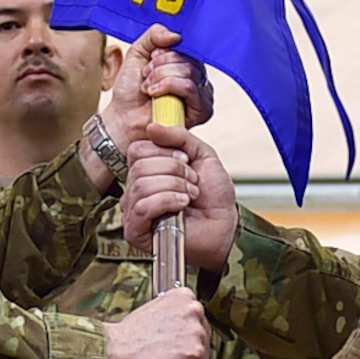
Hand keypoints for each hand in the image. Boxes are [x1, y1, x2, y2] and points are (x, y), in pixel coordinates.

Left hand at [97, 27, 215, 158]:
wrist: (123, 117)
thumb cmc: (131, 90)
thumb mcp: (138, 52)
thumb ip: (154, 35)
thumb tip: (176, 36)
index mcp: (186, 63)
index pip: (186, 46)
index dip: (164, 52)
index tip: (149, 61)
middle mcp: (198, 78)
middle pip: (187, 60)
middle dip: (160, 67)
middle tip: (146, 77)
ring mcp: (202, 95)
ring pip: (188, 72)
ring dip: (161, 77)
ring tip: (149, 88)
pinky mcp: (201, 111)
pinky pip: (189, 88)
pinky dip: (167, 87)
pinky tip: (154, 96)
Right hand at [102, 290, 209, 358]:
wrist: (112, 351)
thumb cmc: (127, 337)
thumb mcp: (154, 312)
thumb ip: (174, 318)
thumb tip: (183, 333)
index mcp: (184, 297)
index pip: (198, 323)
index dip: (184, 339)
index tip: (170, 344)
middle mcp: (194, 310)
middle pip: (204, 342)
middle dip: (187, 354)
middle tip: (164, 356)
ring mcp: (196, 333)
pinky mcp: (195, 356)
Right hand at [123, 120, 237, 270]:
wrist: (226, 225)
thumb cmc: (214, 196)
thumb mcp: (202, 154)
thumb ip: (179, 137)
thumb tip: (152, 127)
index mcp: (147, 171)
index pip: (137, 149)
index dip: (164, 152)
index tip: (185, 161)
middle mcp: (136, 189)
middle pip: (139, 166)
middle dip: (174, 171)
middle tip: (192, 181)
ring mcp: (133, 211)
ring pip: (141, 185)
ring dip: (174, 186)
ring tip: (190, 195)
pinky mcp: (135, 231)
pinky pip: (142, 206)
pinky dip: (167, 201)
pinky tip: (182, 205)